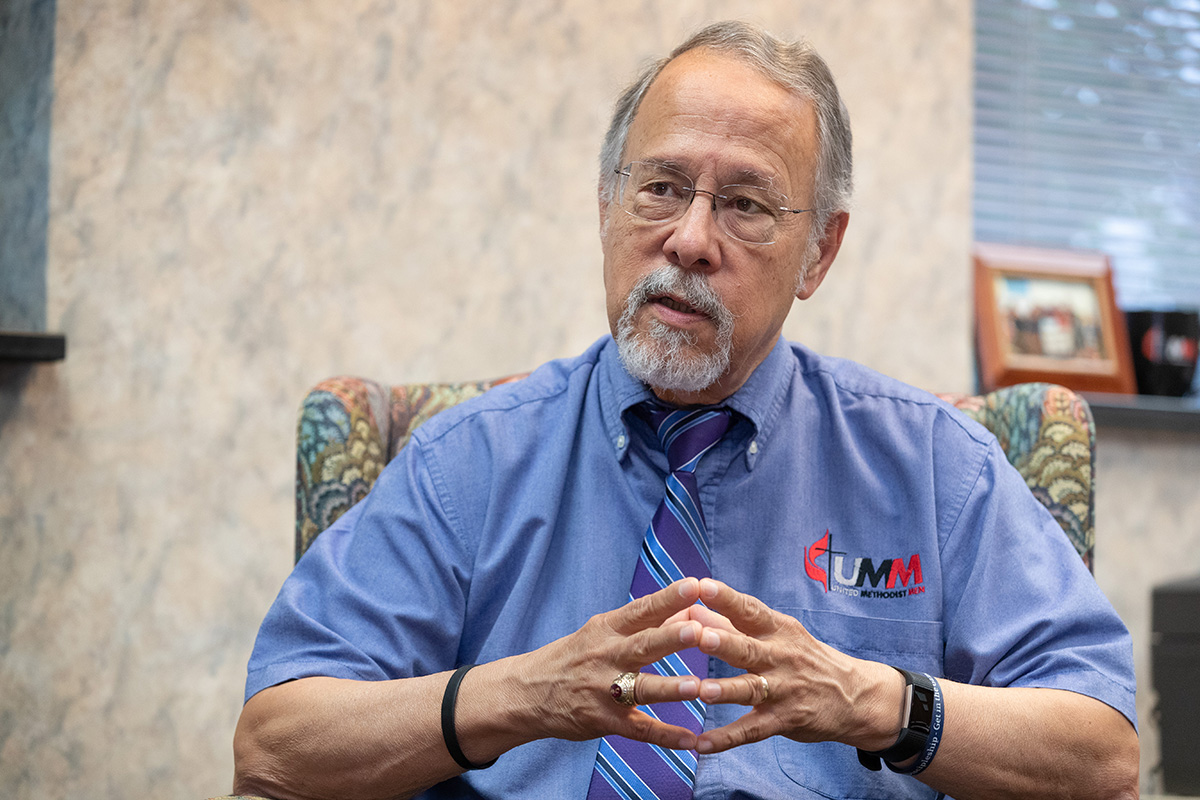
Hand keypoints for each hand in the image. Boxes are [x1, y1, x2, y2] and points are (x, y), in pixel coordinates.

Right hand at [511, 578, 706, 750]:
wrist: (526, 692)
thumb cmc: (573, 657)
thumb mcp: (601, 633)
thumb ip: (644, 623)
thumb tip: (689, 608)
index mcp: (607, 629)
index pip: (642, 609)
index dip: (668, 598)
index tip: (695, 585)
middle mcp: (606, 656)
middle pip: (643, 645)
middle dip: (670, 638)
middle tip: (698, 630)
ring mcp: (604, 691)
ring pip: (641, 689)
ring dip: (670, 688)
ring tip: (697, 687)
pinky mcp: (604, 721)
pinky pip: (639, 730)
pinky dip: (665, 737)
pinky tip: (690, 740)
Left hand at [688, 578, 904, 754]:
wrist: (855, 696)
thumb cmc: (806, 658)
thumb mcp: (777, 634)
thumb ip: (731, 623)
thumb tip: (692, 606)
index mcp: (777, 631)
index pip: (751, 610)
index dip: (727, 598)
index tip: (703, 586)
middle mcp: (780, 658)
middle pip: (748, 649)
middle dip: (725, 643)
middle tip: (701, 636)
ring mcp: (782, 691)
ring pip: (751, 690)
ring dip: (727, 691)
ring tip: (704, 692)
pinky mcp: (783, 720)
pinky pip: (752, 730)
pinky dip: (727, 739)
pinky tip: (702, 744)